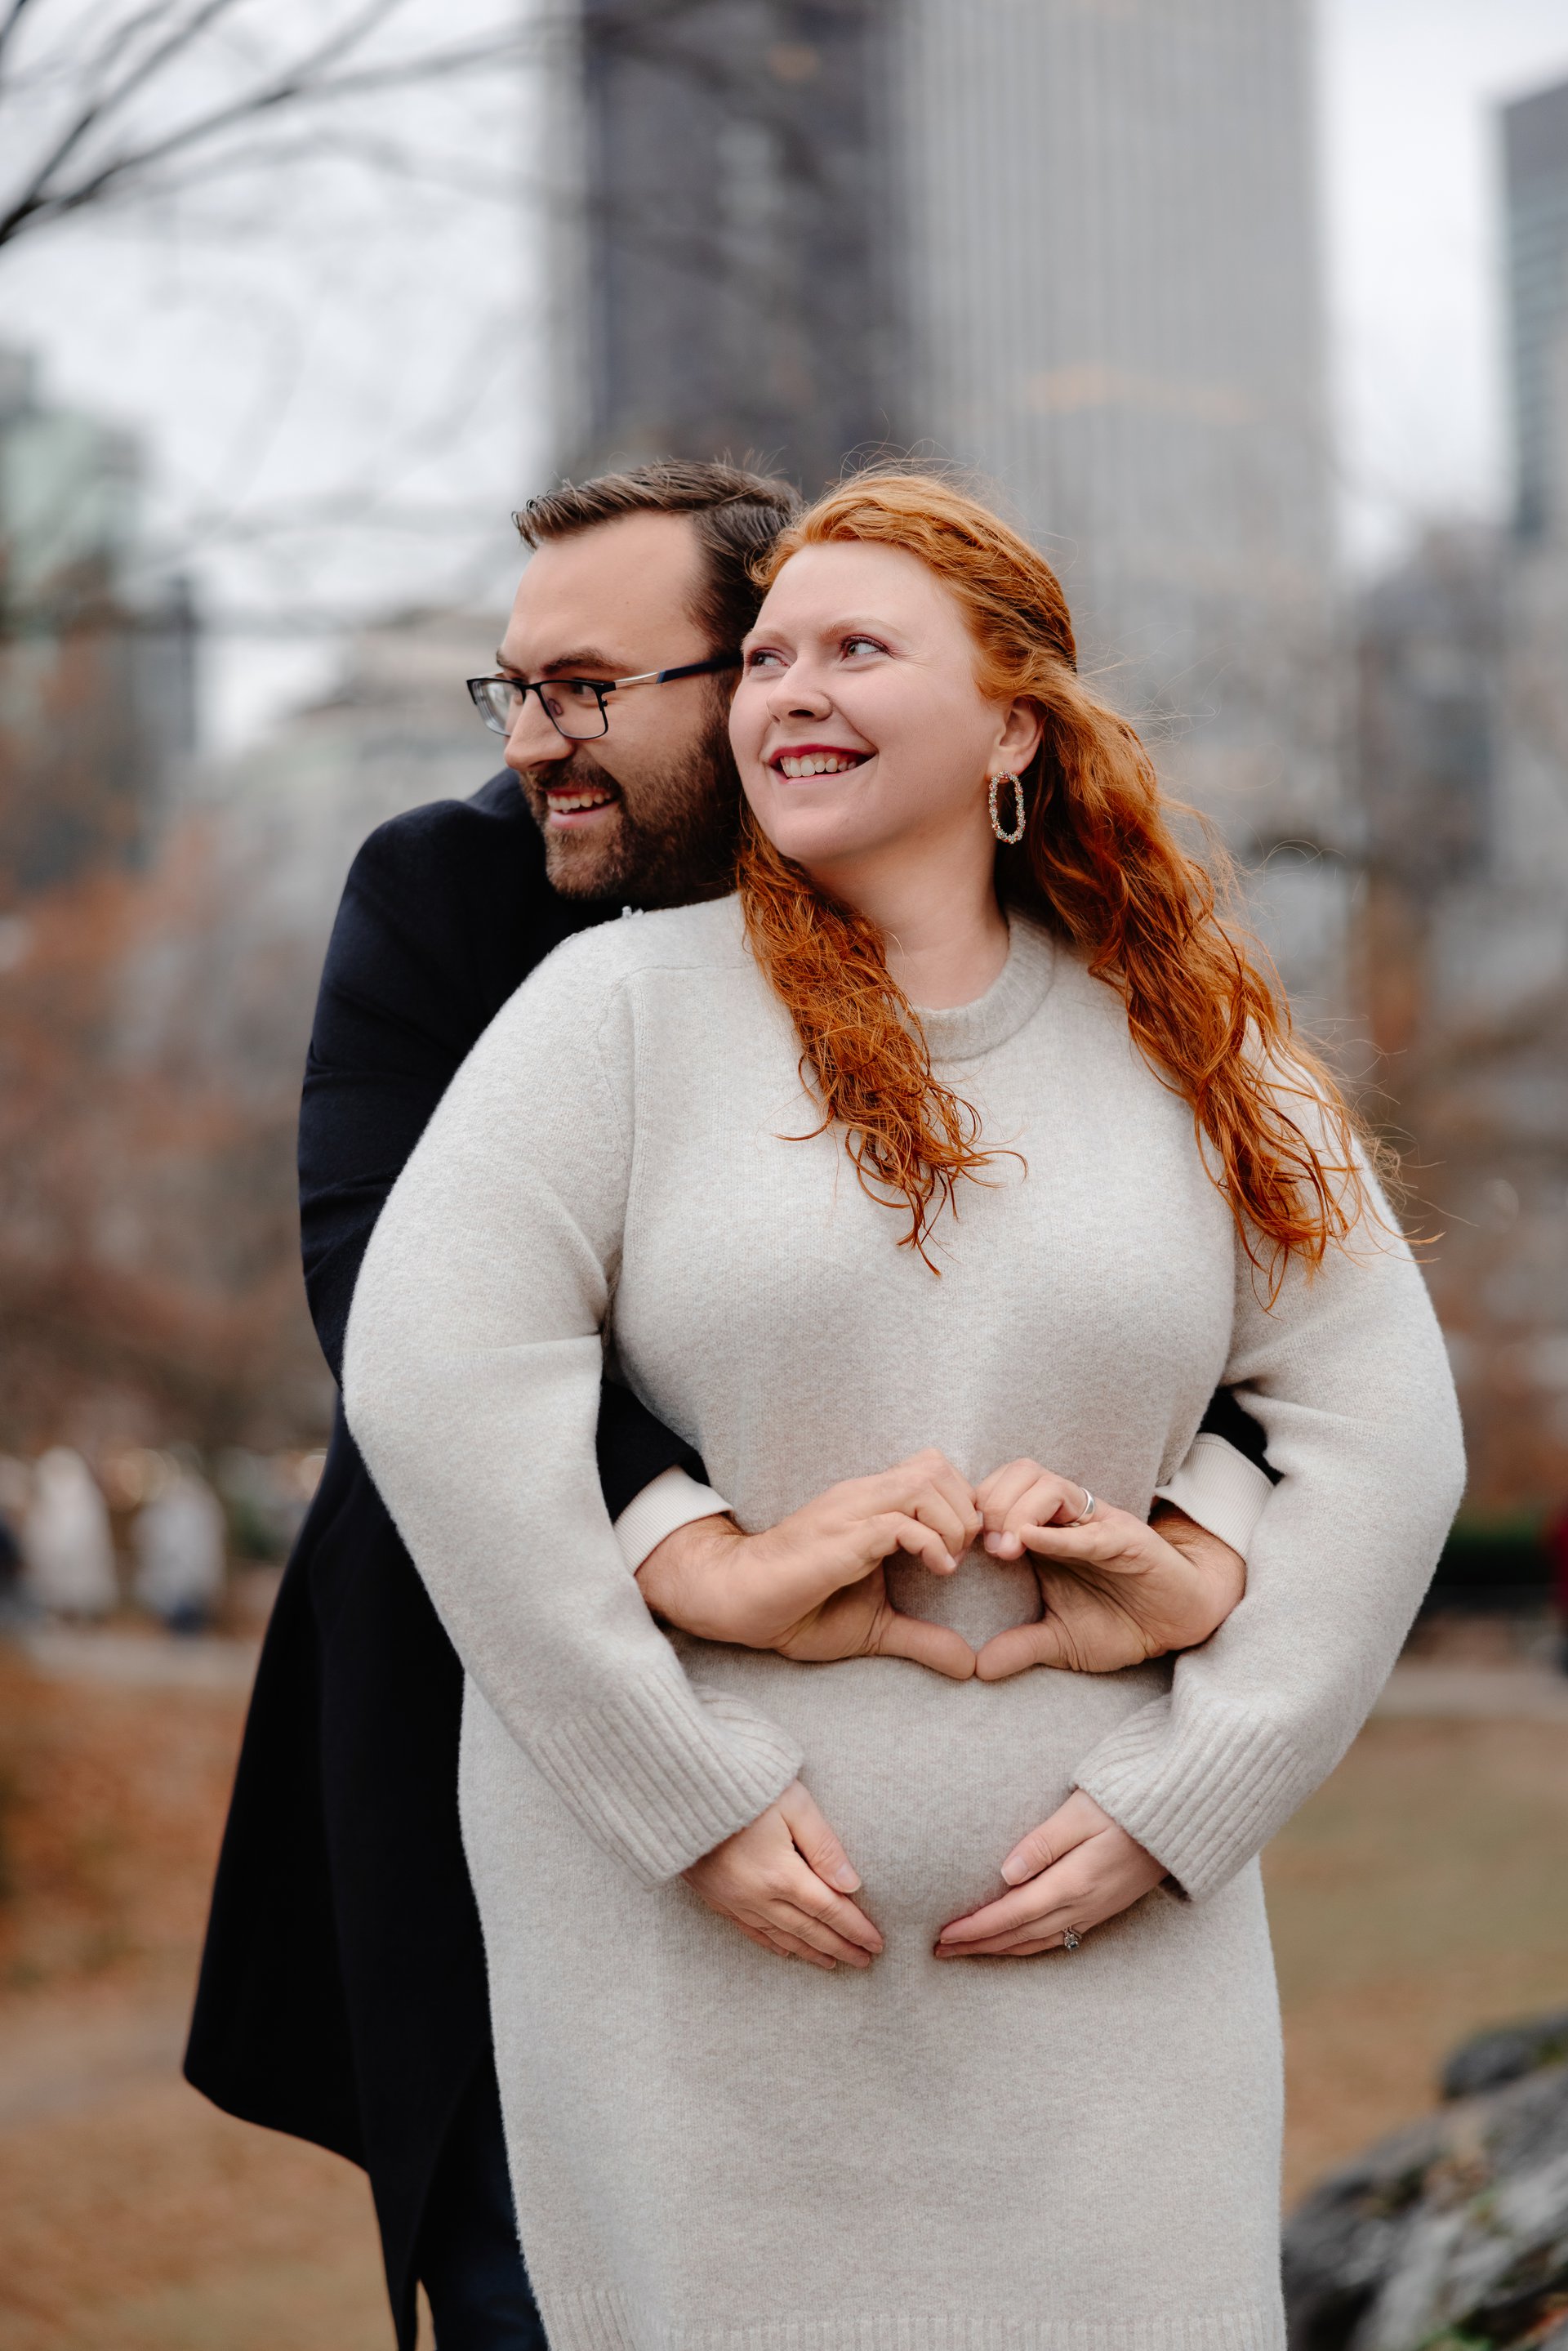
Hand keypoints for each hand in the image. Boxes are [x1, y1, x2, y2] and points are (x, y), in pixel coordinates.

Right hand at [637, 1449, 980, 1680]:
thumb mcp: (874, 1628)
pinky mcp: (840, 1538)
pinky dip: (930, 1543)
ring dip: (951, 1523)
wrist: (739, 1603)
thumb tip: (968, 1666)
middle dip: (965, 1510)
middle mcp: (862, 1497)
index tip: (964, 1549)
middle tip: (962, 1555)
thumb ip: (921, 1639)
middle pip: (936, 1466)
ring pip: (922, 1483)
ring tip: (947, 1563)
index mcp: (871, 1504)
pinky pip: (897, 1522)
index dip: (962, 1502)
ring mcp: (850, 1513)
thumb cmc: (799, 1609)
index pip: (933, 1467)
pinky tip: (936, 1571)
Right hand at [683, 1779, 883, 1968]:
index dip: (855, 1928)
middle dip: (839, 1946)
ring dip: (810, 1951)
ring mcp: (733, 1899)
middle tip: (865, 1961)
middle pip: (808, 1929)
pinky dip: (772, 1944)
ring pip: (780, 1936)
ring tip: (833, 1963)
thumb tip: (851, 1884)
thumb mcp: (793, 1803)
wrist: (679, 1788)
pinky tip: (785, 1951)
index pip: (829, 1909)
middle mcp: (757, 1895)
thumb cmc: (743, 1785)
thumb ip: (823, 1844)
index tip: (876, 1944)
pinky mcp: (714, 1896)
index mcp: (781, 1873)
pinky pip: (749, 1931)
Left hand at [934, 1789, 1165, 1957]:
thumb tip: (1005, 1874)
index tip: (943, 1935)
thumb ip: (1042, 1843)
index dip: (976, 1927)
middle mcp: (1084, 1904)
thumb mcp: (1081, 1812)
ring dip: (1001, 1949)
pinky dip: (1030, 1945)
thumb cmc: (1128, 1804)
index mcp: (1074, 1882)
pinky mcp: (1106, 1908)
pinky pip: (1060, 1938)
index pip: (1013, 1913)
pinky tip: (1018, 1943)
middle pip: (1021, 1934)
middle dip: (979, 1944)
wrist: (1183, 1817)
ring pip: (1039, 1941)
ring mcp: (1097, 1910)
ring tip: (969, 1951)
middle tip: (941, 1951)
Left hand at [972, 1459, 1244, 1679]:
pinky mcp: (1127, 1539)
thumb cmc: (1122, 1622)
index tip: (954, 1548)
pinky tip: (1031, 1542)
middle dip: (991, 1503)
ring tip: (1004, 1548)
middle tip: (978, 1544)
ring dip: (1018, 1511)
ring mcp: (1098, 1524)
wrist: (1180, 1623)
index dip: (974, 1511)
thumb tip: (978, 1668)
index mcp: (1045, 1534)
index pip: (999, 1492)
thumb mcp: (1062, 1641)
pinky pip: (1090, 1528)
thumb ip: (1022, 1648)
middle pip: (1020, 1475)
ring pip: (1050, 1486)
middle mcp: (1068, 1520)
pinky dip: (1057, 1533)